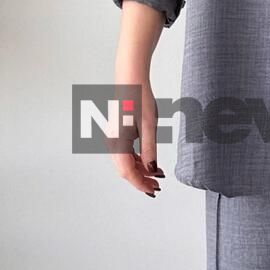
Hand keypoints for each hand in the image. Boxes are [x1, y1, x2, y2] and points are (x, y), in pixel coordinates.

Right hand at [110, 67, 165, 197]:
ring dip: (140, 171)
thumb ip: (149, 150)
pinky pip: (126, 153)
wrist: (131, 79)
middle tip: (157, 186)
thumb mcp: (149, 126)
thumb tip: (151, 169)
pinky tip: (149, 162)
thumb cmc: (139, 98)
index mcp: (117, 141)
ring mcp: (113, 138)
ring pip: (125, 163)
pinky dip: (137, 161)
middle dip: (141, 180)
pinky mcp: (118, 133)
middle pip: (125, 170)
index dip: (140, 183)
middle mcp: (112, 142)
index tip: (153, 190)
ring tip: (157, 175)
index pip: (127, 172)